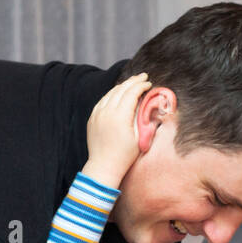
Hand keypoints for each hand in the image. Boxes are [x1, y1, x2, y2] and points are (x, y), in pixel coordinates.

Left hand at [83, 73, 151, 189]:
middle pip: (121, 89)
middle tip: (143, 76)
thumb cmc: (125, 155)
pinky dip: (112, 94)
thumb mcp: (139, 137)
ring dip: (123, 86)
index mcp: (120, 117)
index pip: (132, 93)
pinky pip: (103, 101)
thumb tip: (148, 103)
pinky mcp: (92, 118)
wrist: (103, 166)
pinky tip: (118, 93)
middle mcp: (107, 112)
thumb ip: (143, 117)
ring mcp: (97, 114)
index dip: (141, 86)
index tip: (149, 83)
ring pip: (111, 93)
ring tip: (132, 82)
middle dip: (133, 81)